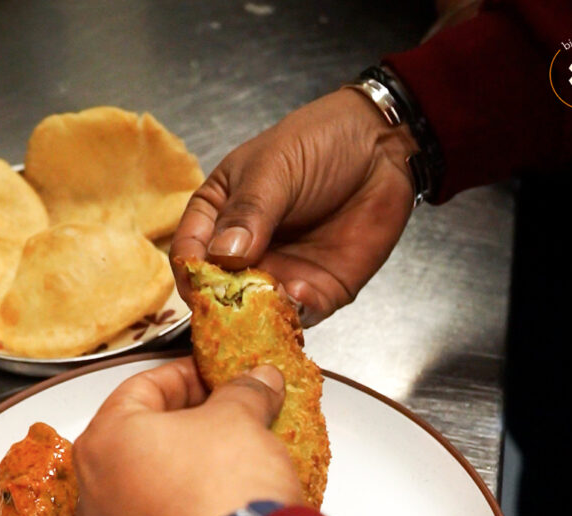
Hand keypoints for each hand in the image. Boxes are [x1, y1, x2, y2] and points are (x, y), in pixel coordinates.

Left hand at [72, 357, 303, 515]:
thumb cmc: (222, 492)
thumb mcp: (240, 420)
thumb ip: (244, 393)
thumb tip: (258, 381)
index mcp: (103, 440)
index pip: (143, 387)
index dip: (188, 375)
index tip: (217, 376)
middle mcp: (93, 489)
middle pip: (141, 436)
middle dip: (187, 422)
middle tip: (226, 414)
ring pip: (147, 482)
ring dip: (185, 464)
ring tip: (230, 457)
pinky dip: (184, 504)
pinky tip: (222, 499)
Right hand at [171, 88, 415, 325]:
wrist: (382, 147)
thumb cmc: (318, 143)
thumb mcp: (274, 167)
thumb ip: (248, 212)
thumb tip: (222, 257)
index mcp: (218, 216)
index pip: (190, 253)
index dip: (191, 273)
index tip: (200, 285)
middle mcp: (243, 254)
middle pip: (220, 295)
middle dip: (226, 306)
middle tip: (237, 307)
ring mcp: (280, 275)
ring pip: (258, 313)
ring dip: (262, 315)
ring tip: (274, 300)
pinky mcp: (316, 291)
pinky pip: (300, 316)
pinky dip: (298, 314)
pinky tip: (302, 295)